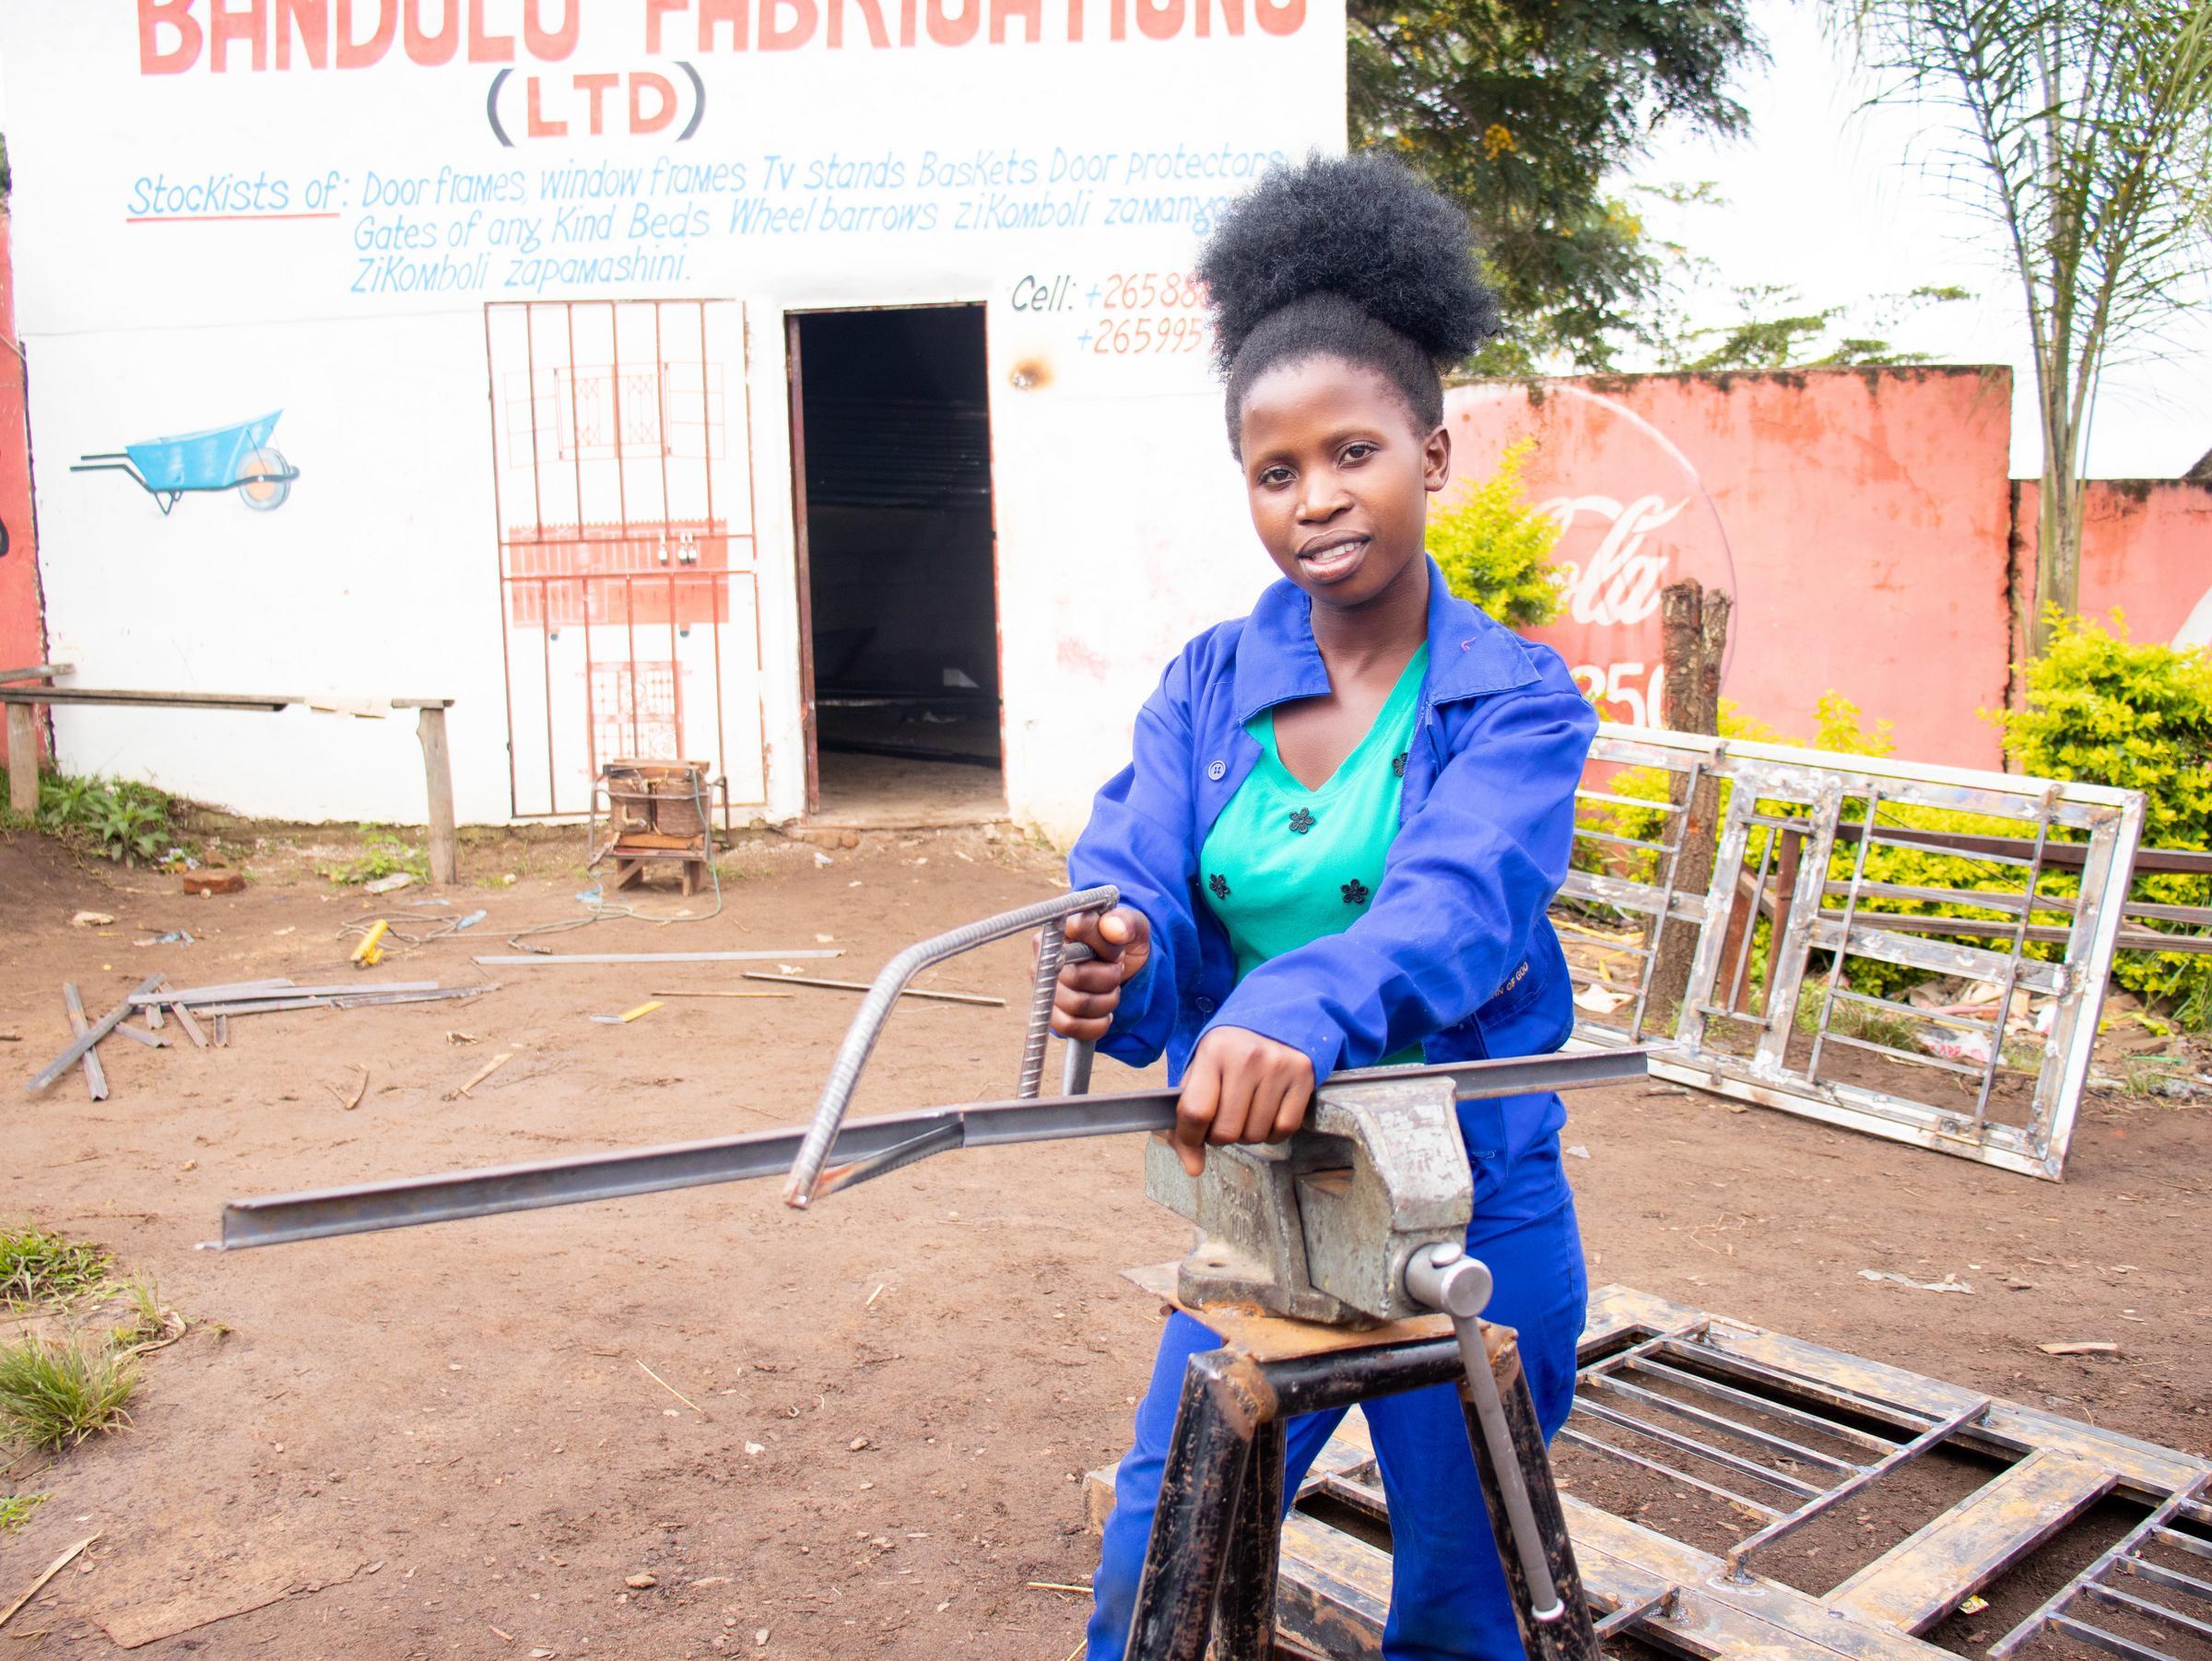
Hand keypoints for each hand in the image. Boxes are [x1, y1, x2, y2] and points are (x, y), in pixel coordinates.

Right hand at [1049, 907, 1151, 1041]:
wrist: (1122, 972)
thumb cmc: (1122, 944)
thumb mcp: (1133, 927)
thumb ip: (1126, 921)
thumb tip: (1113, 928)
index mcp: (1060, 927)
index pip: (1081, 930)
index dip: (1106, 945)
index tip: (1116, 950)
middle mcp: (1044, 956)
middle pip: (1076, 975)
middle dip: (1109, 978)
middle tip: (1116, 973)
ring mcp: (1043, 987)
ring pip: (1076, 1004)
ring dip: (1106, 1001)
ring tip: (1111, 991)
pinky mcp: (1049, 1013)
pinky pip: (1070, 1026)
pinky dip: (1096, 1024)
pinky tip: (1105, 1013)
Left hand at [1172, 1026, 1312, 1177]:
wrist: (1275, 1018)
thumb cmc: (1229, 1052)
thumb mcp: (1200, 1071)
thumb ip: (1186, 1118)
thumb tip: (1193, 1168)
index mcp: (1214, 1051)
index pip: (1195, 1112)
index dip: (1190, 1137)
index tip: (1193, 1138)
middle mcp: (1247, 1057)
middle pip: (1226, 1131)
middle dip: (1220, 1136)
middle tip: (1223, 1118)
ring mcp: (1278, 1066)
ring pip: (1255, 1135)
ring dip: (1247, 1134)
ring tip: (1245, 1111)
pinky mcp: (1303, 1076)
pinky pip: (1284, 1130)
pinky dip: (1272, 1133)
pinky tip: (1266, 1114)